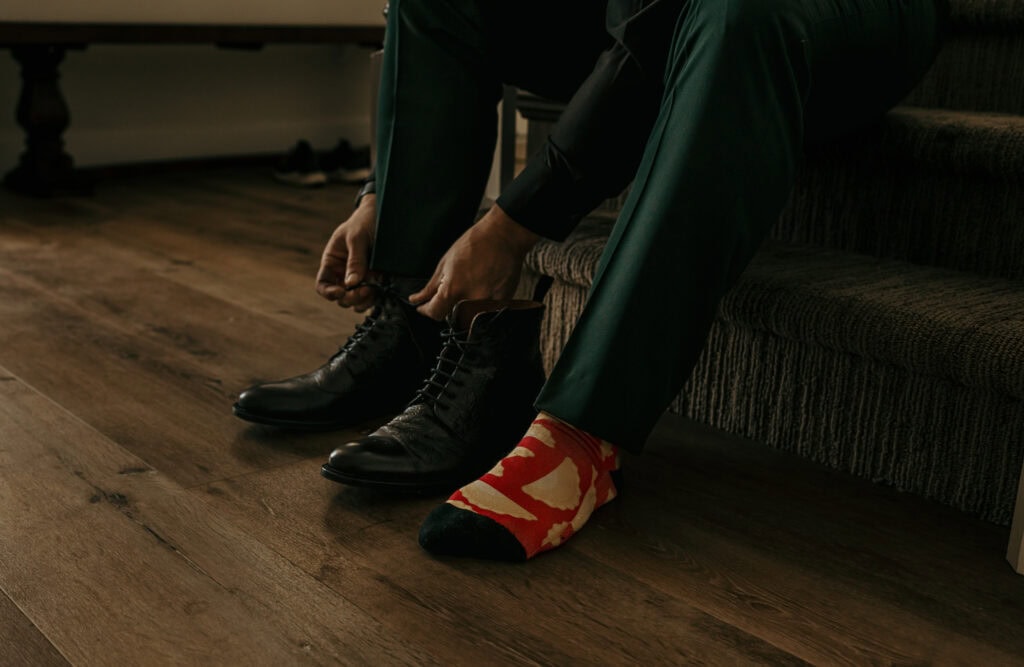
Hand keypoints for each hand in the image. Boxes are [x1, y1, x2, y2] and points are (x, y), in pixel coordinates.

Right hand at [315, 194, 378, 311]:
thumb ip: (355, 260)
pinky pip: (370, 297)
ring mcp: (359, 278)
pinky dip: (374, 298)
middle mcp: (343, 273)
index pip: (323, 284)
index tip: (341, 292)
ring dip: (363, 301)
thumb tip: (351, 284)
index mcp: (332, 262)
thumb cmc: (364, 221)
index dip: (328, 292)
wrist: (383, 214)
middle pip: (341, 297)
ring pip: (355, 301)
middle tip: (366, 290)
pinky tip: (380, 290)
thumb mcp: (357, 238)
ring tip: (373, 291)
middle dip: (351, 297)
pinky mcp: (374, 280)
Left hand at [410, 205, 539, 320]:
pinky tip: (487, 282)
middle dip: (450, 305)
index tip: (425, 307)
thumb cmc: (475, 244)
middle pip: (454, 316)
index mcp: (453, 289)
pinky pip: (489, 309)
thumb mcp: (445, 263)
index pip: (435, 313)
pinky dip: (485, 300)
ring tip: (474, 281)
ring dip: (468, 304)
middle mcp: (471, 299)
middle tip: (457, 286)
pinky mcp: (504, 301)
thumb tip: (416, 300)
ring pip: (472, 314)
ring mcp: (490, 301)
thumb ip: (431, 287)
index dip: (427, 311)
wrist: (504, 235)